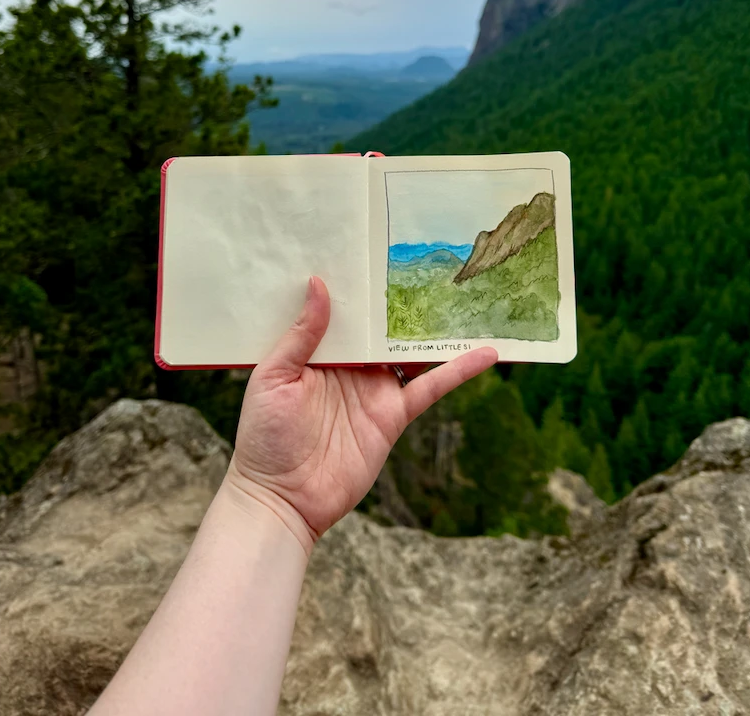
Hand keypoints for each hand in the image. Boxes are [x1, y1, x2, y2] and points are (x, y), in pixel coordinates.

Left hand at [226, 276, 497, 552]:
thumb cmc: (263, 437)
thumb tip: (318, 284)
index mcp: (319, 352)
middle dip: (403, 299)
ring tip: (467, 294)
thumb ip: (301, 335)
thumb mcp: (273, 377)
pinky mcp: (393, 415)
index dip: (360, 285)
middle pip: (382, 326)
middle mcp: (350, 366)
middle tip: (431, 260)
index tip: (377, 250)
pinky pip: (430, 388)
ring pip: (410, 351)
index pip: (344, 311)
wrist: (281, 499)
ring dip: (435, 328)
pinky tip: (486, 352)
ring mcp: (374, 389)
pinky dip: (457, 370)